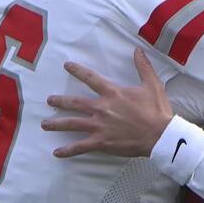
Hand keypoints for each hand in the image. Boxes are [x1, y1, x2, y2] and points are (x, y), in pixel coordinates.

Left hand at [43, 47, 173, 157]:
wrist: (159, 135)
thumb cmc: (156, 110)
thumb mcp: (152, 84)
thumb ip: (143, 66)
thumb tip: (138, 50)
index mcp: (112, 93)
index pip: (90, 78)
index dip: (77, 70)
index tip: (66, 66)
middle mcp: (102, 108)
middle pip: (75, 102)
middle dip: (60, 101)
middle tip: (49, 100)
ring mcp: (99, 126)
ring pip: (73, 124)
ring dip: (57, 124)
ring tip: (45, 124)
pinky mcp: (101, 142)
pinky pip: (80, 146)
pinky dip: (68, 150)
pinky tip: (57, 152)